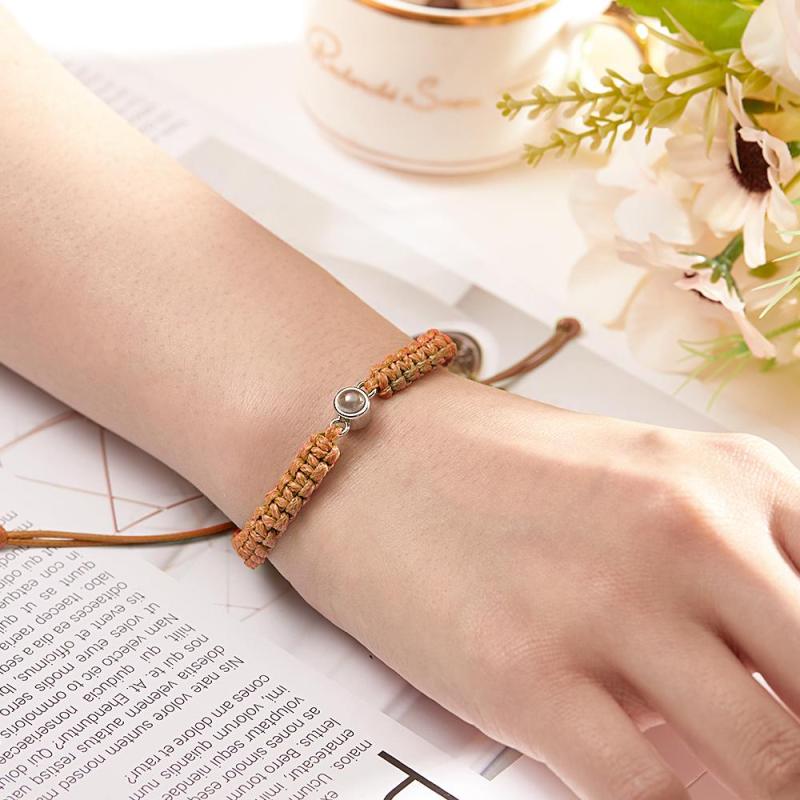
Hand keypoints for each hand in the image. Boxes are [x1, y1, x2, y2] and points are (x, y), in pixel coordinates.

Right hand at [270, 371, 799, 799]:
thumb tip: (772, 688)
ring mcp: (608, 602)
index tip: (793, 702)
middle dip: (799, 752)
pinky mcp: (527, 675)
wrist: (368, 449)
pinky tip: (651, 785)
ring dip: (750, 788)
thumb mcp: (641, 478)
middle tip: (768, 760)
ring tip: (710, 772)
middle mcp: (686, 530)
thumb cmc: (494, 466)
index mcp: (729, 476)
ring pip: (763, 765)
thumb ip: (728, 571)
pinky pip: (651, 796)